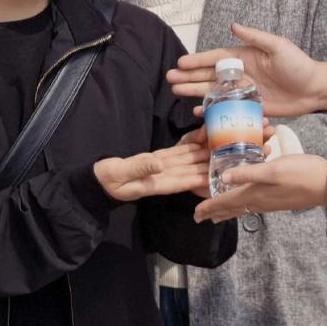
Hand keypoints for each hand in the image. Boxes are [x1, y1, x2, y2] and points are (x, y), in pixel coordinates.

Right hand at [93, 142, 209, 201]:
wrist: (100, 179)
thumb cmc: (107, 179)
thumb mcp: (119, 174)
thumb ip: (139, 168)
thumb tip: (160, 164)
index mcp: (155, 184)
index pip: (181, 181)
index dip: (199, 178)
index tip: (215, 174)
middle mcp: (163, 177)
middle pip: (189, 171)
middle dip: (207, 166)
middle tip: (226, 158)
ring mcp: (162, 168)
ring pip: (186, 161)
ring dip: (202, 155)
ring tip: (220, 147)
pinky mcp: (158, 159)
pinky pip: (177, 153)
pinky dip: (189, 147)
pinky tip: (201, 141)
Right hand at [168, 24, 323, 115]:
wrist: (315, 89)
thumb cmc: (299, 65)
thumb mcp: (278, 47)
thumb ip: (255, 37)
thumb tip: (233, 26)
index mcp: (245, 57)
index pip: (216, 58)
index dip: (197, 60)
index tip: (180, 62)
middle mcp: (241, 73)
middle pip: (209, 74)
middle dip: (189, 76)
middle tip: (169, 78)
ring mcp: (244, 91)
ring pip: (213, 91)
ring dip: (194, 90)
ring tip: (176, 90)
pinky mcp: (250, 106)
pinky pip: (226, 107)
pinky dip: (211, 109)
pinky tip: (197, 110)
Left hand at [194, 153, 326, 222]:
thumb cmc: (301, 173)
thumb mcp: (272, 170)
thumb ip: (248, 173)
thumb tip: (222, 178)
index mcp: (255, 194)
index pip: (226, 202)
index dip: (209, 207)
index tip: (195, 214)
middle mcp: (260, 202)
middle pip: (232, 209)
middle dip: (215, 212)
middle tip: (200, 218)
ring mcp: (270, 203)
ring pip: (242, 209)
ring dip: (227, 211)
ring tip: (217, 215)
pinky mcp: (279, 200)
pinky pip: (253, 206)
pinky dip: (241, 206)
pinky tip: (245, 204)